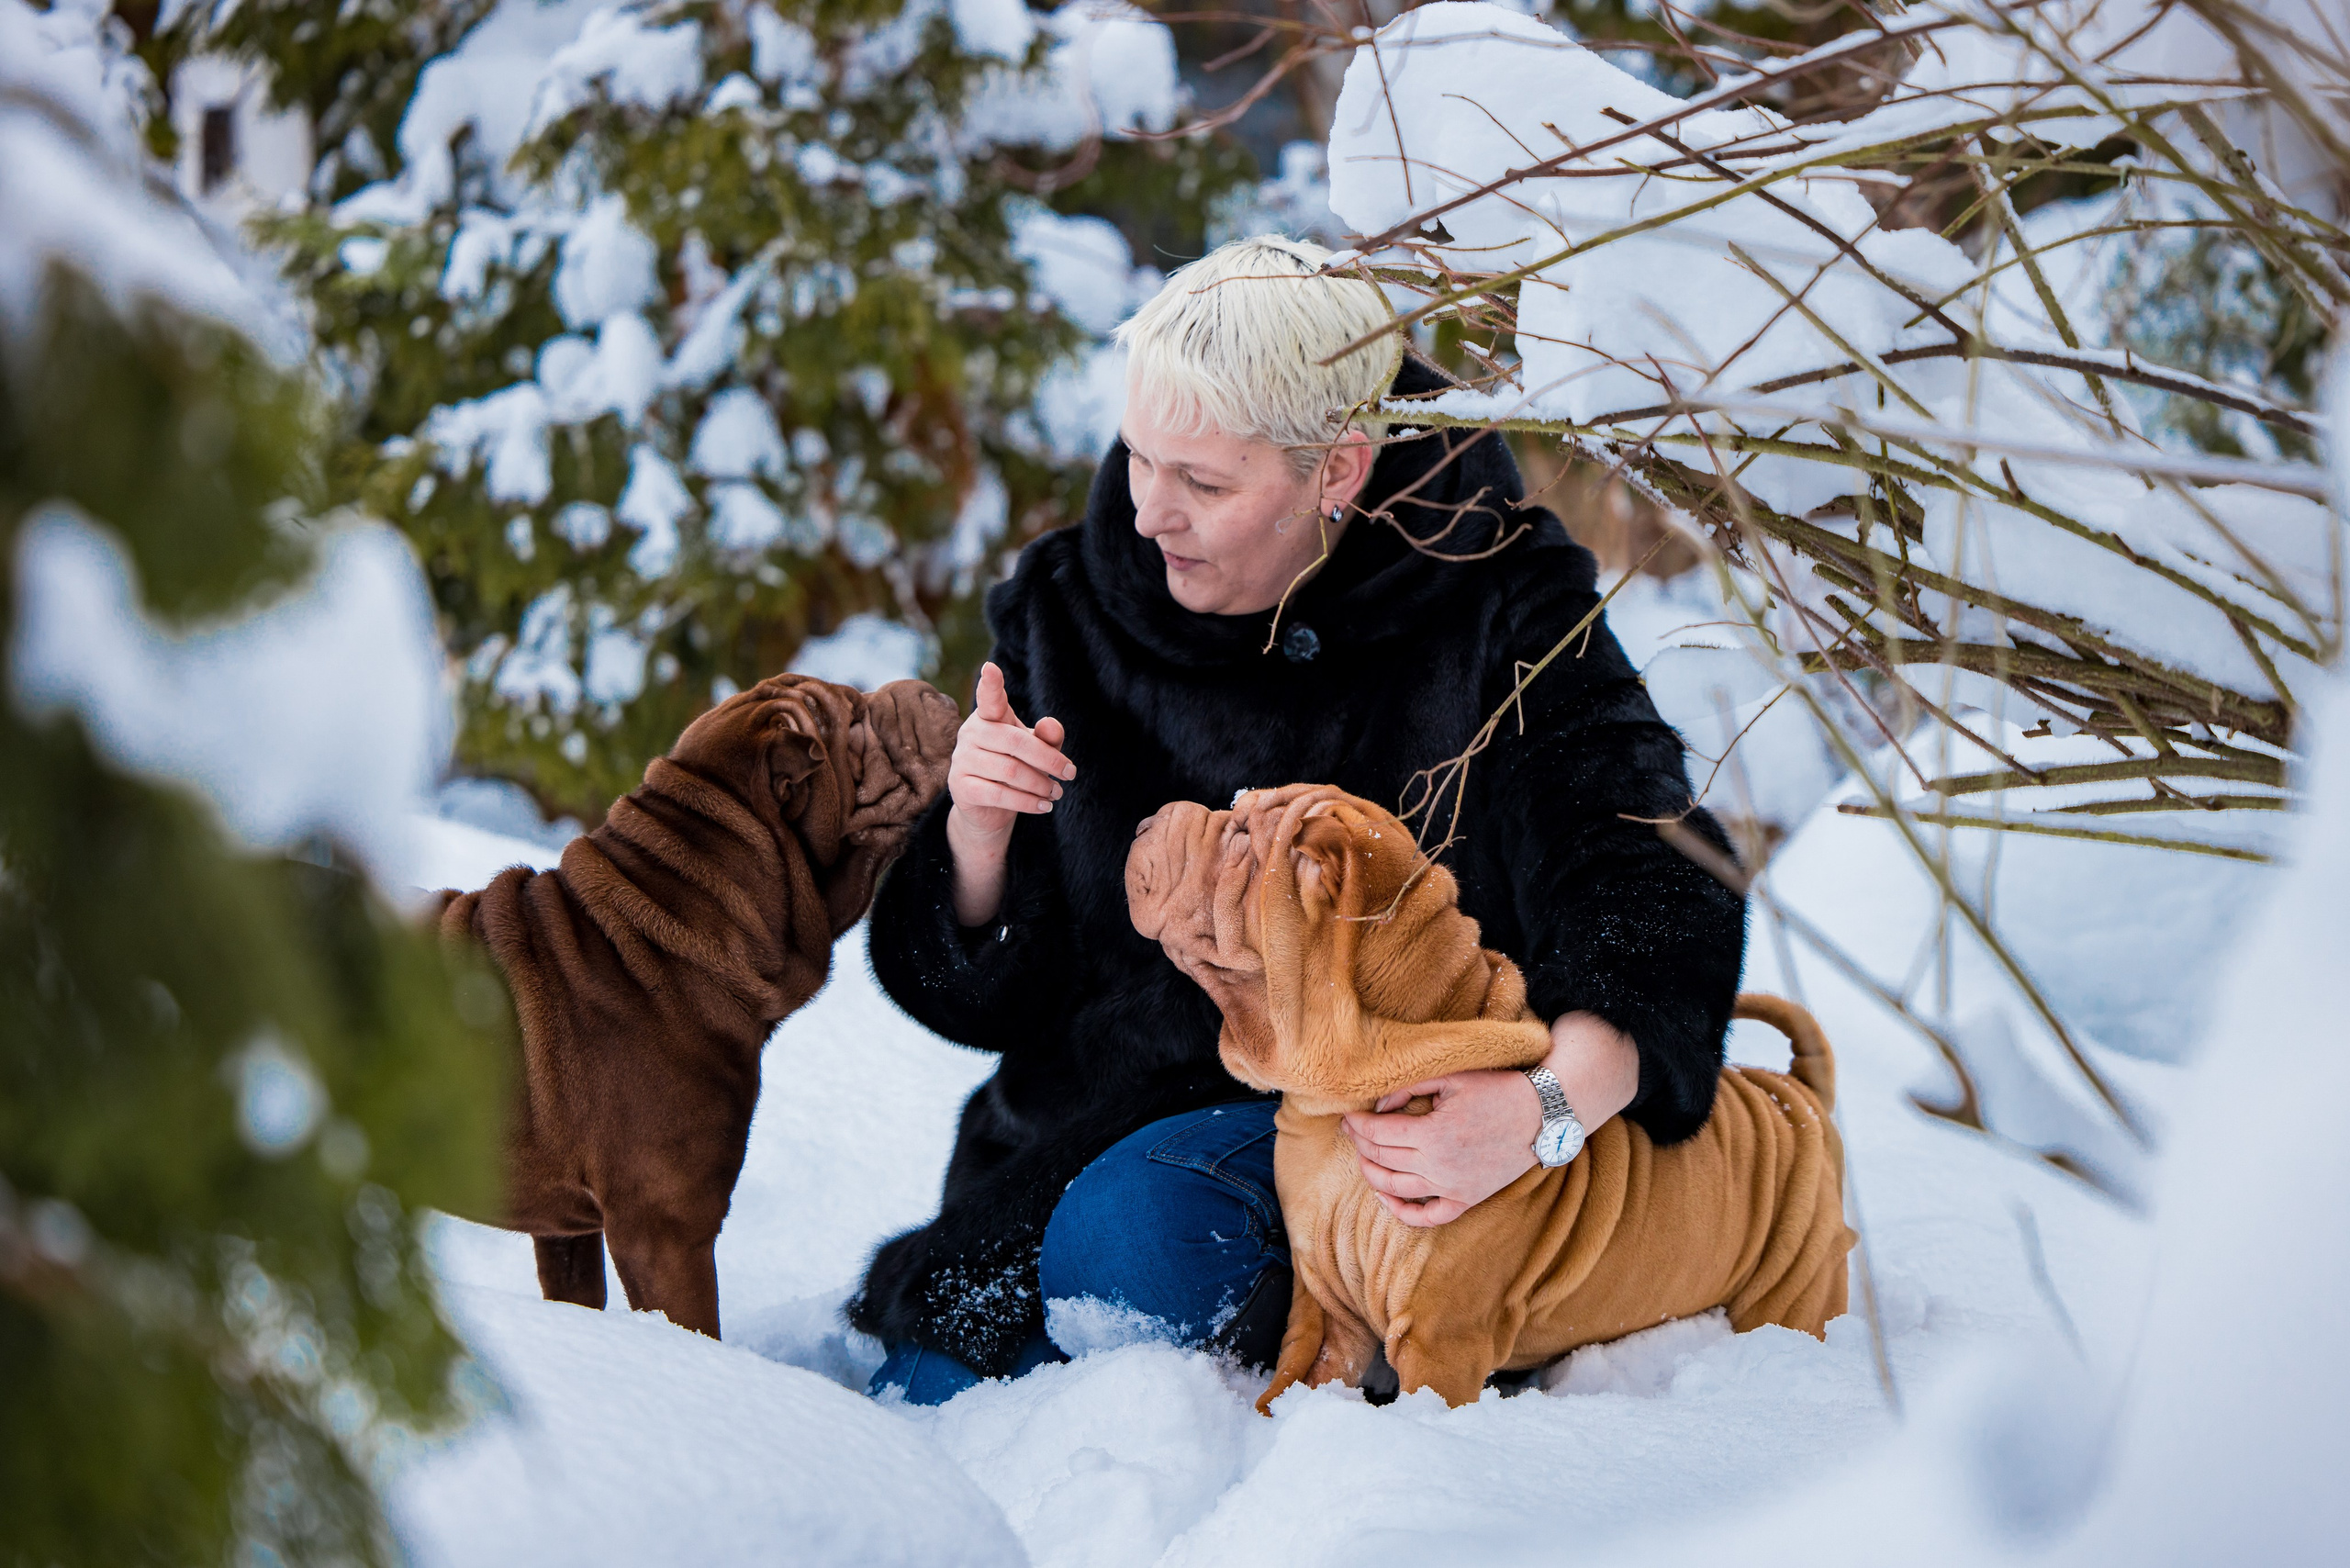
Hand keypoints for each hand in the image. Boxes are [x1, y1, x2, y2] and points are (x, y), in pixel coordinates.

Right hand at [946, 662, 1071, 924]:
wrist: (988, 807)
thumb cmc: (1015, 767)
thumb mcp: (1036, 750)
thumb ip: (1046, 738)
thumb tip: (1052, 725)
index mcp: (989, 717)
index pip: (989, 698)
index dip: (991, 684)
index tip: (991, 668)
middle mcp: (971, 734)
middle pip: (1016, 743)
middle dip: (1049, 760)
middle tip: (1070, 773)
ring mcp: (962, 761)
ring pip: (1010, 771)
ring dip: (1040, 784)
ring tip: (1057, 793)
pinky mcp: (962, 788)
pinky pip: (1000, 795)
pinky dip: (1027, 802)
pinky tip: (1044, 807)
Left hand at [1341, 1012, 1638, 1226]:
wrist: (1543, 1116)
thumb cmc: (1498, 1090)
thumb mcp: (1451, 1078)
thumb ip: (1409, 1088)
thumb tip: (1379, 1106)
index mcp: (1433, 1134)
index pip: (1377, 1134)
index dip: (1356, 1125)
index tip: (1347, 1117)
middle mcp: (1439, 1167)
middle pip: (1381, 1160)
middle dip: (1359, 1144)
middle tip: (1351, 1131)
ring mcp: (1454, 1188)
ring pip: (1395, 1190)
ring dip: (1371, 1174)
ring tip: (1363, 1157)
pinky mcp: (1467, 1199)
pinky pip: (1428, 1216)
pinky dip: (1401, 1211)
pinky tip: (1386, 1195)